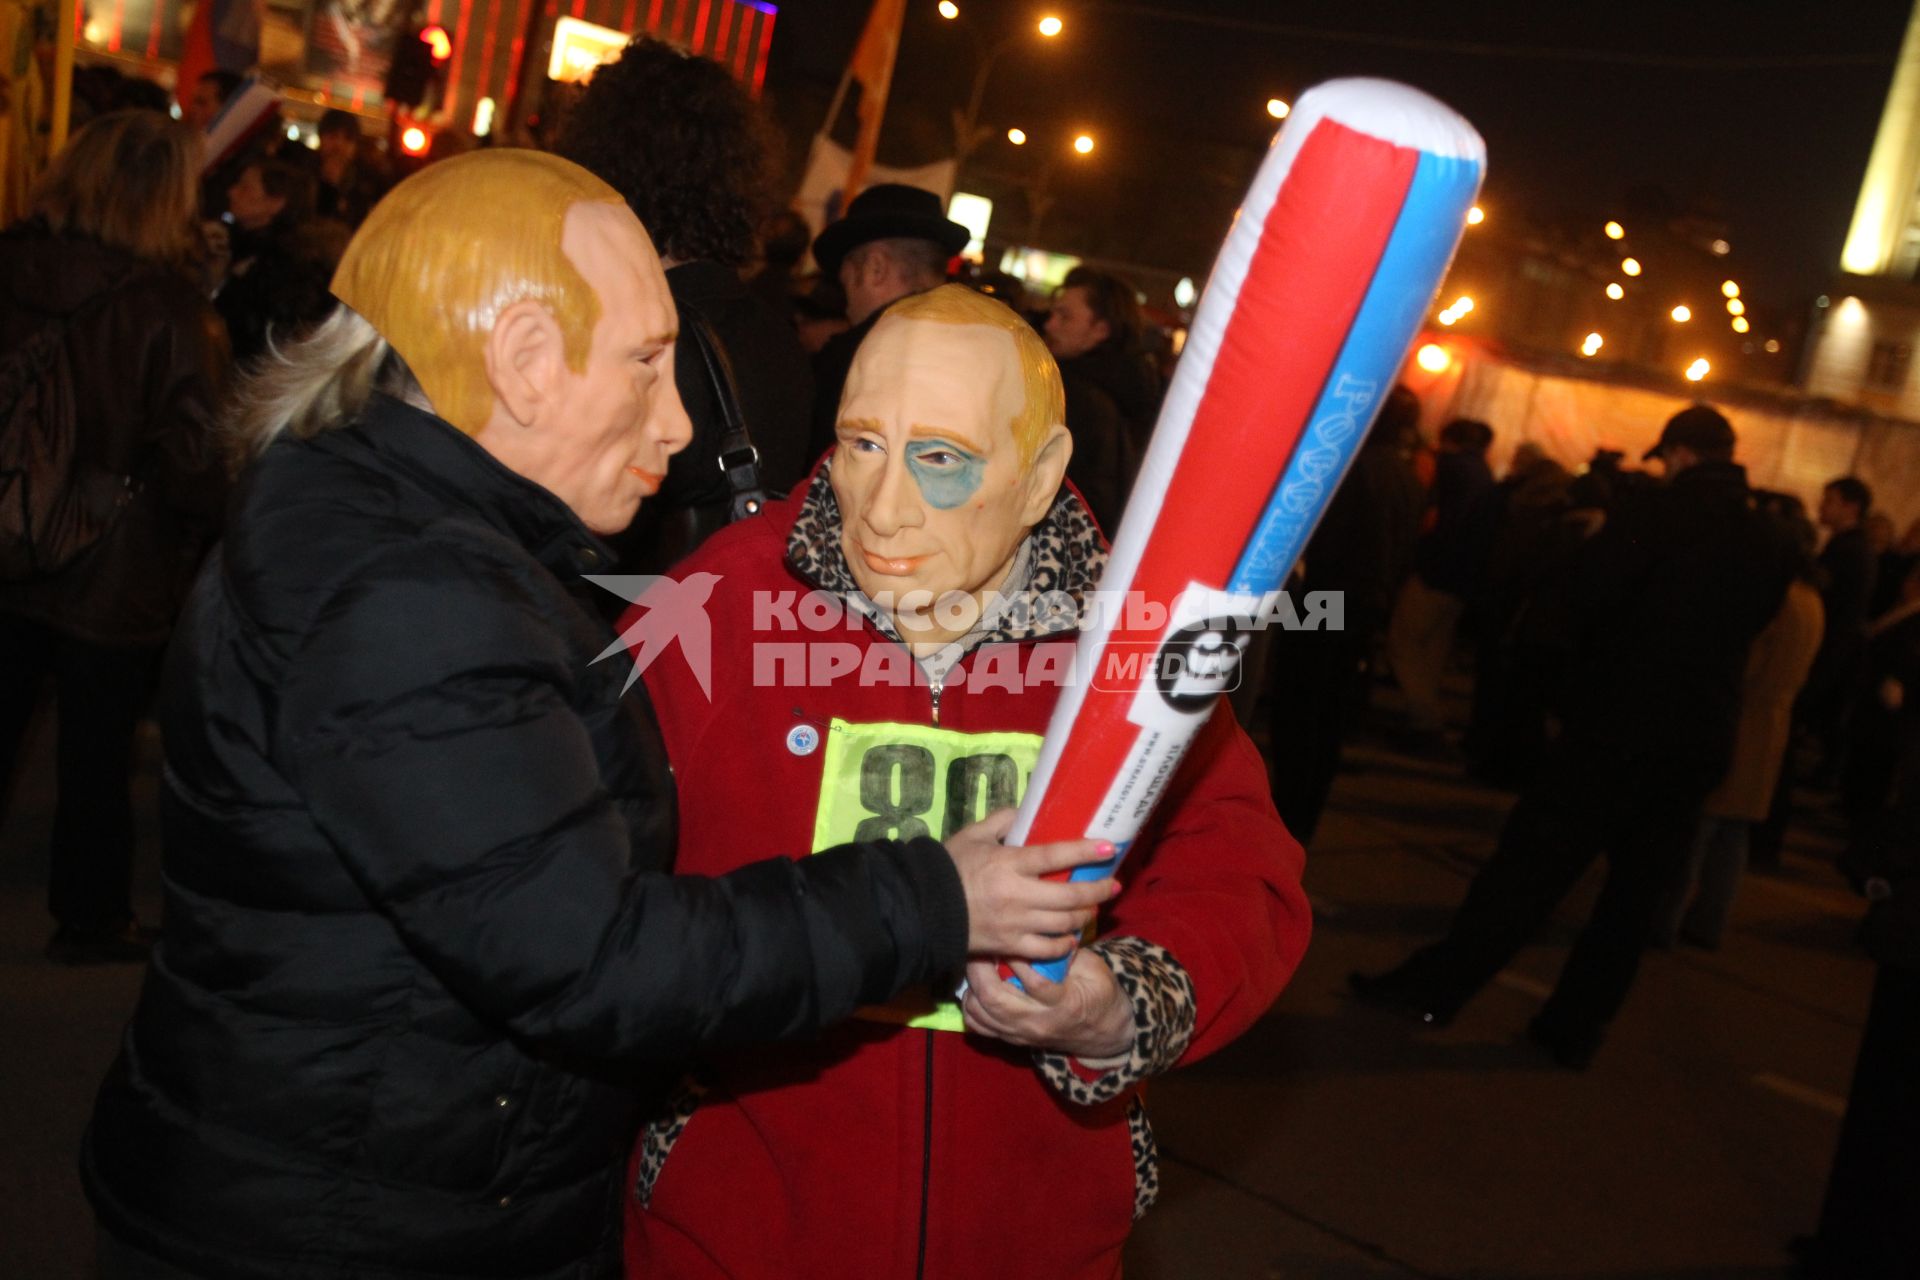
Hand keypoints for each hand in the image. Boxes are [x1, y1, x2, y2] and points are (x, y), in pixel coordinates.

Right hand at [943, 809, 1115, 958]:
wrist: (922, 909)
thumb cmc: (948, 868)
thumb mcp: (972, 836)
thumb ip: (1000, 821)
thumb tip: (1024, 811)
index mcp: (1009, 863)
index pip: (1055, 855)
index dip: (1085, 851)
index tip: (1109, 848)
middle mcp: (1018, 895)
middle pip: (1070, 895)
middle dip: (1098, 890)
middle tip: (1113, 885)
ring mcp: (1016, 924)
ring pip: (1064, 924)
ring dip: (1085, 916)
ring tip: (1093, 909)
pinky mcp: (1010, 946)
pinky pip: (1046, 951)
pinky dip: (1064, 945)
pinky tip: (1070, 938)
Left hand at [960, 951, 1134, 1059]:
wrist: (1103, 1032)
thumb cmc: (1098, 992)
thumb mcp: (1094, 969)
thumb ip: (1069, 953)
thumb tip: (1046, 929)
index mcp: (1065, 1003)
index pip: (1036, 984)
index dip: (1018, 959)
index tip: (1011, 938)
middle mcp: (1039, 1022)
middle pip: (996, 1000)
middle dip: (980, 969)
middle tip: (980, 947)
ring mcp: (1022, 1033)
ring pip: (982, 1013)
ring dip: (973, 985)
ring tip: (976, 963)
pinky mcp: (1012, 1039)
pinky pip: (979, 1026)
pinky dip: (971, 1006)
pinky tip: (976, 987)